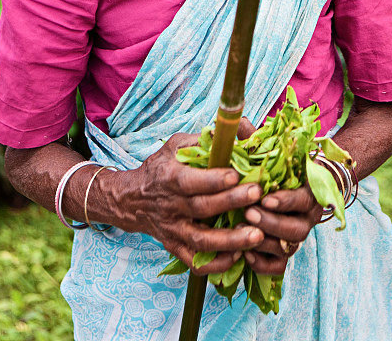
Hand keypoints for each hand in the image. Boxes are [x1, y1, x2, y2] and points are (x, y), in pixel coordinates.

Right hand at [118, 132, 263, 274]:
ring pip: (201, 241)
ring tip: (258, 236)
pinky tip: (238, 257)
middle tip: (258, 195)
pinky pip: (195, 262)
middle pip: (202, 208)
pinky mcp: (176, 247)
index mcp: (170, 178)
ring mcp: (174, 230)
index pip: (191, 181)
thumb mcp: (176, 145)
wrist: (132, 199)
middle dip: (231, 202)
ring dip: (230, 240)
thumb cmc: (162, 167)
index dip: (213, 179)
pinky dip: (216, 264)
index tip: (237, 174)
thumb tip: (239, 127)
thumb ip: (205, 138)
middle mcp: (171, 206)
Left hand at [234, 116, 323, 275]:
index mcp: (309, 189)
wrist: (290, 185)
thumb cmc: (277, 163)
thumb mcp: (271, 148)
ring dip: (265, 242)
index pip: (304, 199)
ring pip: (288, 248)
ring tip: (242, 232)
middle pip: (297, 229)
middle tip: (249, 213)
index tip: (265, 198)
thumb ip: (257, 137)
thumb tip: (241, 124)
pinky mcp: (283, 251)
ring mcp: (296, 234)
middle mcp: (307, 216)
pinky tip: (245, 255)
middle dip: (272, 223)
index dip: (286, 200)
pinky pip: (278, 266)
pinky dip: (263, 264)